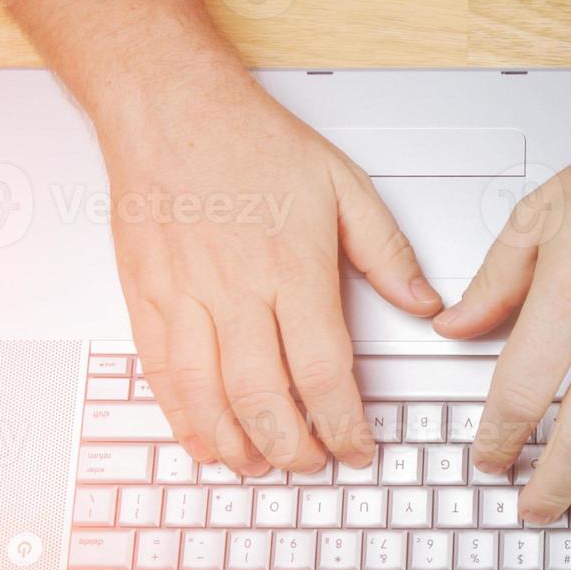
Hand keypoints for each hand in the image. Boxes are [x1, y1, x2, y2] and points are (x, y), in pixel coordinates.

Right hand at [100, 70, 442, 474]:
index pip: (322, 370)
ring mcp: (185, 295)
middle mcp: (237, 288)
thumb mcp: (342, 185)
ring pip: (208, 394)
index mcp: (293, 267)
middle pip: (264, 396)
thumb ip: (387, 252)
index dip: (342, 423)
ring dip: (237, 443)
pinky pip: (160, 371)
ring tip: (260, 465)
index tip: (357, 448)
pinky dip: (181, 415)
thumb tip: (424, 303)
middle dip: (292, 447)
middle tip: (311, 464)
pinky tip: (201, 438)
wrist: (168, 104)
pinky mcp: (146, 295)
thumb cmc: (250, 139)